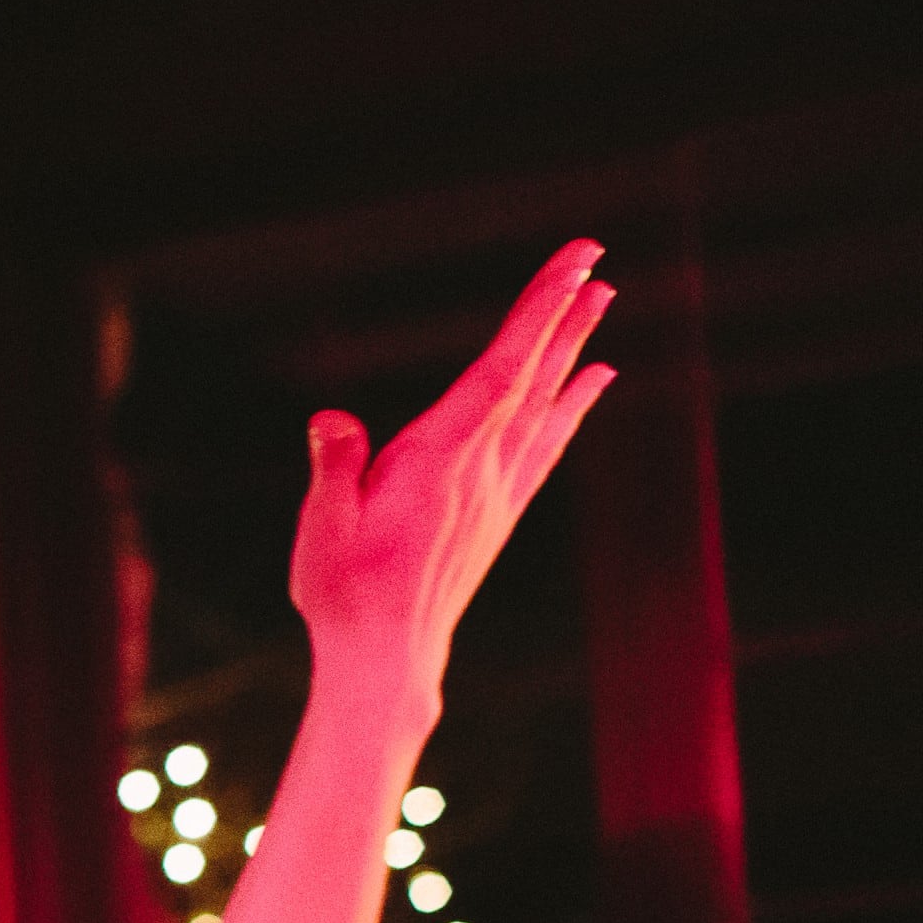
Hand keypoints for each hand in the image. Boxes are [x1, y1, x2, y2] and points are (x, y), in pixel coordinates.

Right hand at [289, 241, 615, 668]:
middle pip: (529, 377)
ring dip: (571, 348)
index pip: (497, 372)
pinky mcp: (497, 514)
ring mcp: (495, 492)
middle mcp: (479, 470)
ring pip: (542, 404)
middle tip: (592, 260)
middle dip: (560, 315)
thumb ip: (334, 469)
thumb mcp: (322, 530)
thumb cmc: (343, 596)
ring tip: (600, 300)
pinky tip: (590, 383)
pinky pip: (544, 445)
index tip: (571, 267)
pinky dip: (572, 405)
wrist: (386, 662)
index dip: (536, 316)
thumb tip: (333, 420)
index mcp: (437, 461)